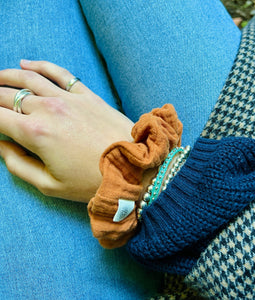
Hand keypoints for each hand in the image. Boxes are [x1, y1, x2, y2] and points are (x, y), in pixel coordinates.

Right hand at [0, 60, 133, 201]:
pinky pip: (59, 73)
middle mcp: (48, 109)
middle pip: (8, 95)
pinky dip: (40, 65)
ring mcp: (69, 98)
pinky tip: (27, 63)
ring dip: (7, 76)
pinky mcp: (86, 95)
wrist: (133, 167)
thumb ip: (18, 165)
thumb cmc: (92, 180)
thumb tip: (2, 146)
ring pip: (29, 78)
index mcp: (35, 134)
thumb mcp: (50, 185)